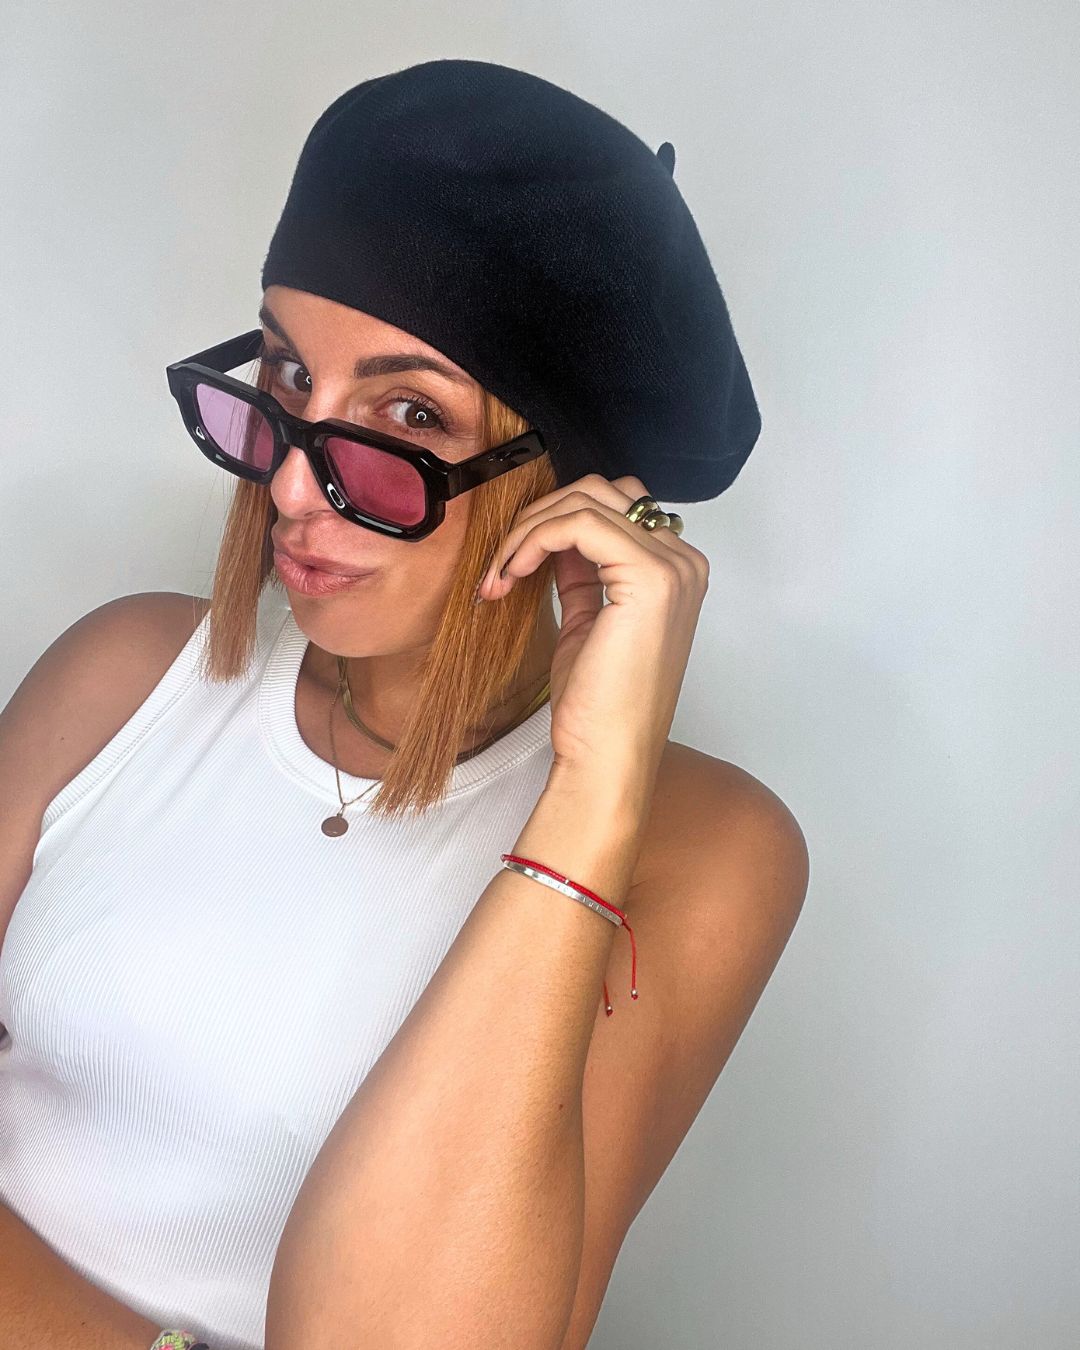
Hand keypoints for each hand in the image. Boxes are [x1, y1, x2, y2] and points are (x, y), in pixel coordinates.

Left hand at [478, 473, 709, 787]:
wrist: (608, 755)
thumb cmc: (598, 706)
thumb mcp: (587, 621)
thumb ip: (582, 573)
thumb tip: (556, 535)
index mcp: (675, 572)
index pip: (614, 507)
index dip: (552, 524)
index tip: (510, 564)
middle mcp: (683, 563)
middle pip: (602, 492)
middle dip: (539, 517)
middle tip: (500, 564)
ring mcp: (672, 568)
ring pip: (586, 501)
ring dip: (529, 529)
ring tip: (501, 573)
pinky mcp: (649, 578)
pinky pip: (579, 523)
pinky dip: (534, 538)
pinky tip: (512, 572)